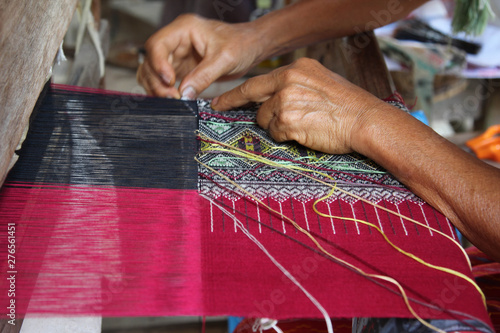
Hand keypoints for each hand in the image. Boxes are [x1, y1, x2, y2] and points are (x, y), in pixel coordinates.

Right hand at [137, 14, 263, 98]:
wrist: (252, 47)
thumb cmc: (241, 44)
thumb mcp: (224, 60)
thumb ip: (203, 76)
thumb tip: (184, 94)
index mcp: (184, 28)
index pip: (158, 44)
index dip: (158, 64)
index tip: (169, 81)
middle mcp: (176, 40)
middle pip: (151, 60)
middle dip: (157, 81)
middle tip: (171, 97)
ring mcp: (177, 54)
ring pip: (153, 71)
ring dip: (157, 87)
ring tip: (173, 100)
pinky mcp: (181, 68)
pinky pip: (164, 80)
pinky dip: (164, 90)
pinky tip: (173, 99)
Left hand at [212, 58, 387, 153]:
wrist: (365, 120)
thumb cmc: (347, 106)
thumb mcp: (320, 82)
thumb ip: (294, 85)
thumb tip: (271, 98)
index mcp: (296, 69)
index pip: (257, 82)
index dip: (235, 93)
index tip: (219, 100)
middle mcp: (288, 81)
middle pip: (256, 100)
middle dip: (246, 109)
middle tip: (235, 111)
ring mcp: (286, 101)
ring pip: (265, 120)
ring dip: (278, 127)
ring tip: (303, 125)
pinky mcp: (288, 121)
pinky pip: (275, 134)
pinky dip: (286, 137)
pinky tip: (305, 133)